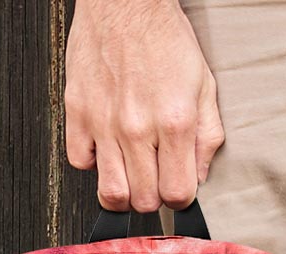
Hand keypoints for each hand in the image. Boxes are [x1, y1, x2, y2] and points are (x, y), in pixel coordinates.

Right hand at [64, 0, 225, 211]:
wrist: (125, 1)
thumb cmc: (164, 39)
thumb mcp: (204, 87)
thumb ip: (207, 137)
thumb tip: (200, 176)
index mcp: (174, 123)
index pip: (177, 194)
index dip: (180, 199)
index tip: (178, 188)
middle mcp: (137, 127)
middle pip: (144, 201)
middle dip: (153, 197)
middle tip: (155, 178)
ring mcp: (104, 122)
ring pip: (111, 192)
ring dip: (124, 192)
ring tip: (131, 175)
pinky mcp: (77, 111)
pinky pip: (79, 162)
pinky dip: (93, 163)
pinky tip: (106, 149)